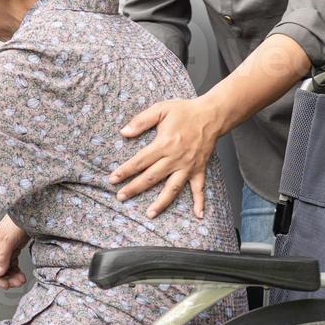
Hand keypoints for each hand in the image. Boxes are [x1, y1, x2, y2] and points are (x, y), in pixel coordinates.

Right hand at [0, 216, 29, 288]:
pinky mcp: (13, 249)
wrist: (28, 213)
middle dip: (7, 278)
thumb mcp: (8, 239)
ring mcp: (5, 249)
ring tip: (21, 279)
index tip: (6, 285)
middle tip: (17, 283)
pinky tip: (20, 273)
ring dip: (12, 276)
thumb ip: (2, 256)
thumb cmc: (16, 221)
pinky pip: (12, 264)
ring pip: (5, 268)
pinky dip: (16, 270)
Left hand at [108, 97, 220, 218]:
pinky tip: (198, 215)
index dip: (125, 171)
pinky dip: (200, 202)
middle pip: (151, 177)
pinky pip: (199, 188)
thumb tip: (123, 132)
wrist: (212, 115)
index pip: (140, 161)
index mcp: (164, 144)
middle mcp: (175, 158)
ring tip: (150, 214)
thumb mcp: (161, 109)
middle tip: (121, 197)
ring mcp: (188, 166)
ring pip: (172, 188)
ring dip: (161, 203)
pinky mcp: (199, 169)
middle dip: (134, 188)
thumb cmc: (185, 111)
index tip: (112, 179)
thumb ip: (141, 120)